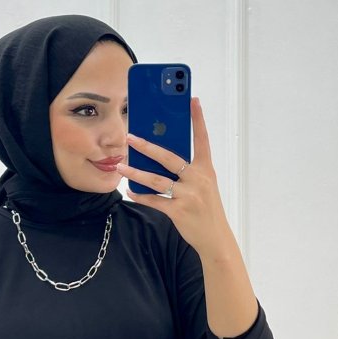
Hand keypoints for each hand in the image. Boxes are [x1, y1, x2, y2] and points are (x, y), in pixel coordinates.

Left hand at [118, 96, 234, 257]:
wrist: (215, 237)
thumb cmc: (207, 208)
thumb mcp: (204, 185)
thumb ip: (188, 171)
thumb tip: (160, 156)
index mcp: (206, 170)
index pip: (202, 140)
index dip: (198, 120)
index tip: (192, 100)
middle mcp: (198, 180)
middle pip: (169, 158)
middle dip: (148, 147)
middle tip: (130, 137)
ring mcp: (188, 196)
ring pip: (157, 180)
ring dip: (136, 173)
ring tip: (121, 166)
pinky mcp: (178, 211)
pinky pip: (154, 200)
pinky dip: (140, 195)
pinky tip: (129, 190)